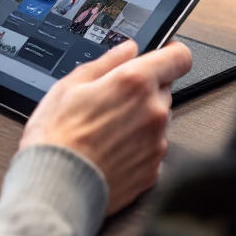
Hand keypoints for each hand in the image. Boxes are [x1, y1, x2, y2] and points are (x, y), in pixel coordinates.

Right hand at [21, 41, 193, 214]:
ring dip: (140, 121)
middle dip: (144, 91)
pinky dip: (137, 149)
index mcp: (135, 83)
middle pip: (164, 89)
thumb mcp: (69, 86)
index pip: (179, 57)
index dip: (171, 54)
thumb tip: (127, 48)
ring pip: (158, 121)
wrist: (55, 187)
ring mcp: (157, 143)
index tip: (162, 56)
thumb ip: (106, 62)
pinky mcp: (154, 170)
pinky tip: (110, 152)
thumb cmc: (56, 137)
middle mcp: (154, 111)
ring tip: (105, 132)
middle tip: (112, 101)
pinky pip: (152, 150)